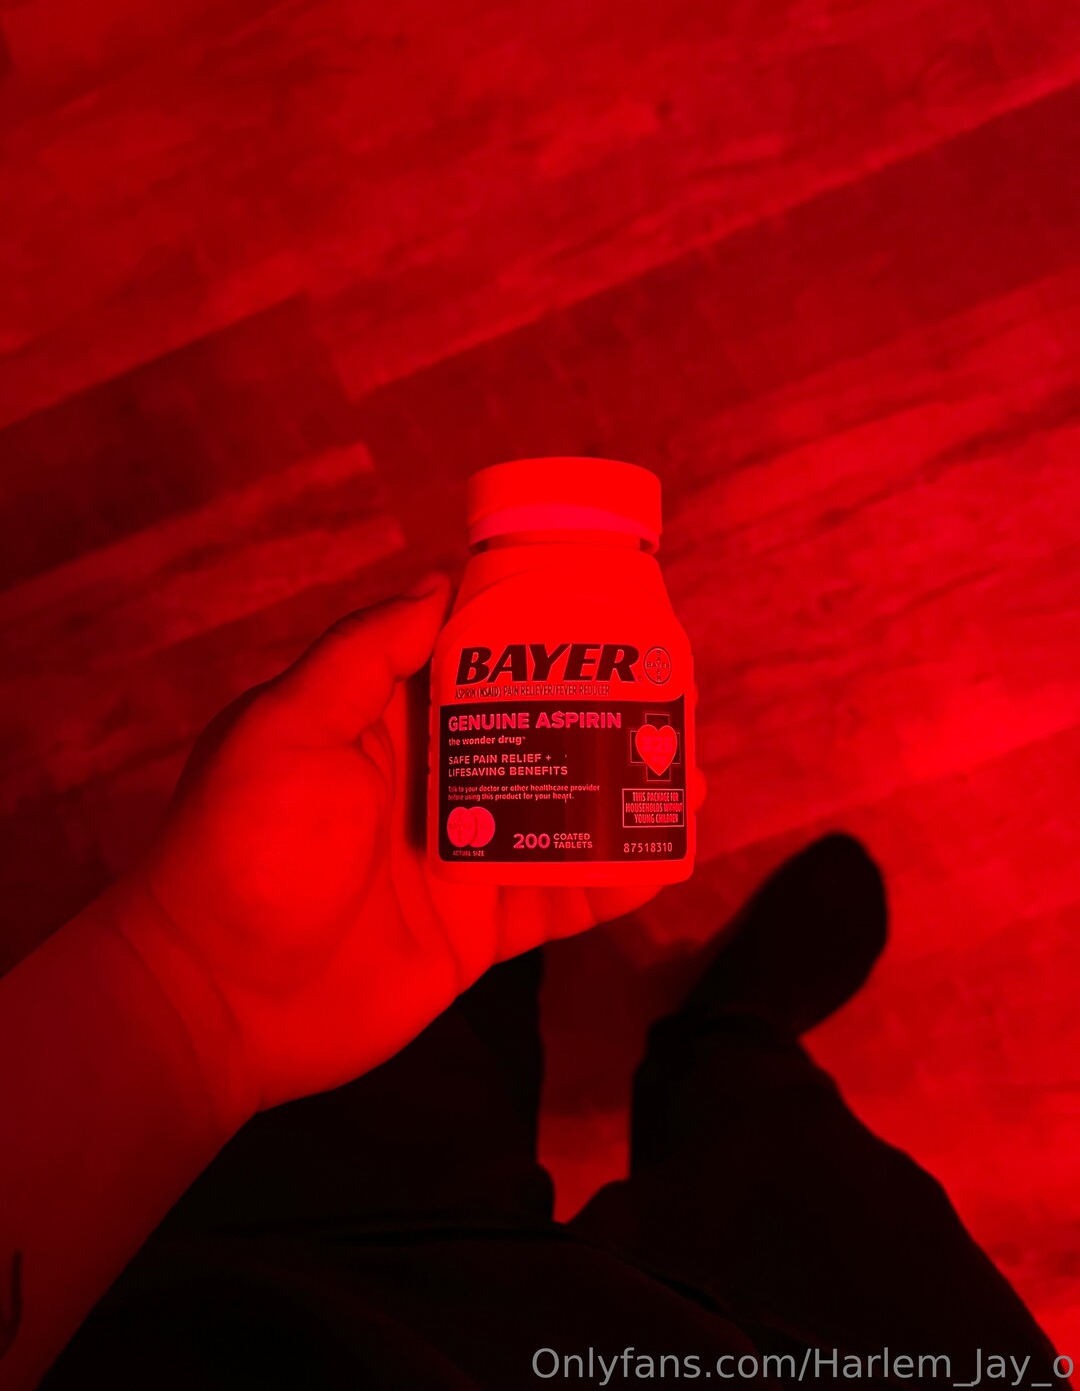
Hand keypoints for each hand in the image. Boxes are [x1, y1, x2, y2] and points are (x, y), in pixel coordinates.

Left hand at [99, 573, 705, 1125]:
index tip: (603, 615)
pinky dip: (609, 882)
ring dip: (619, 798)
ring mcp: (460, 856)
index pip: (471, 661)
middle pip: (531, 737)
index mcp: (382, 721)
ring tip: (685, 779)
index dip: (534, 638)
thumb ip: (367, 655)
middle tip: (669, 703)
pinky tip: (661, 860)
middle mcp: (429, 782)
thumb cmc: (251, 846)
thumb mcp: (291, 726)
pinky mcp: (477, 929)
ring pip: (558, 816)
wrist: (220, 997)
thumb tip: (441, 583)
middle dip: (599, 720)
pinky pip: (556, 898)